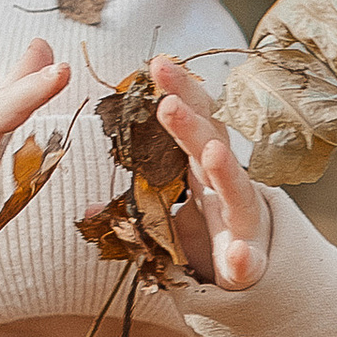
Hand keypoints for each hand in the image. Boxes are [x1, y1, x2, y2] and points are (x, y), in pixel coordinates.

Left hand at [152, 63, 271, 289]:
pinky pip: (248, 261)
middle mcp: (227, 184)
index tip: (156, 66)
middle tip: (167, 103)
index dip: (179, 92)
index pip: (195, 120)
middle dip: (192, 123)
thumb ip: (134, 205)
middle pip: (212, 144)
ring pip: (236, 192)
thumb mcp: (165, 213)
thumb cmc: (206, 231)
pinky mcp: (250, 262)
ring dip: (226, 171)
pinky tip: (239, 256)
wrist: (248, 271)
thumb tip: (86, 211)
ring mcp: (242, 221)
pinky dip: (245, 258)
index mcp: (202, 166)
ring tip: (211, 154)